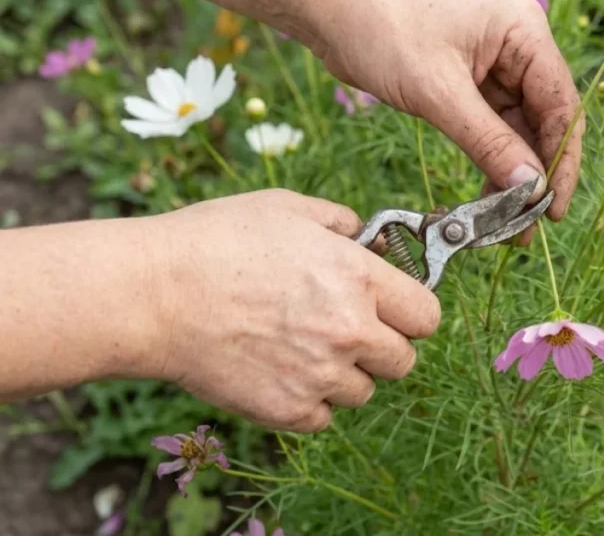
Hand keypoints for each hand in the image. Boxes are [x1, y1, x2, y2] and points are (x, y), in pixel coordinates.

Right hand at [146, 190, 440, 431]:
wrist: (153, 294)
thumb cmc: (215, 241)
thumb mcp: (286, 209)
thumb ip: (340, 222)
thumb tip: (364, 235)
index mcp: (359, 277)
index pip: (427, 316)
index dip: (412, 313)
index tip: (395, 311)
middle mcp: (350, 330)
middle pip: (404, 361)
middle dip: (383, 346)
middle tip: (348, 330)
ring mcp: (320, 375)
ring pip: (364, 391)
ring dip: (345, 375)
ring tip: (302, 348)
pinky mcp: (287, 410)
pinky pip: (323, 417)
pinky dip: (309, 401)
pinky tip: (279, 371)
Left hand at [316, 0, 582, 220]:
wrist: (330, 4)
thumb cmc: (383, 29)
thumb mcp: (438, 92)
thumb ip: (489, 142)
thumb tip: (531, 189)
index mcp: (524, 31)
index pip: (561, 105)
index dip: (561, 161)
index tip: (551, 210)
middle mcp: (519, 45)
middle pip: (545, 120)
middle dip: (537, 174)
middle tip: (527, 227)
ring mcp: (496, 63)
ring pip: (519, 130)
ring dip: (513, 175)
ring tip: (506, 224)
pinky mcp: (472, 80)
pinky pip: (493, 128)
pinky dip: (491, 161)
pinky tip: (488, 199)